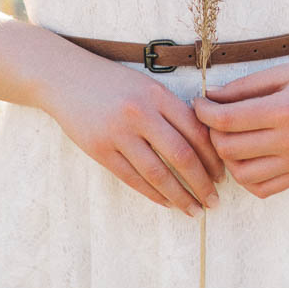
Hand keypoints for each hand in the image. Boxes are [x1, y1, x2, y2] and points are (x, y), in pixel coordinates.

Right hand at [46, 59, 226, 215]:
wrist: (65, 77)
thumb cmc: (112, 82)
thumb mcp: (146, 86)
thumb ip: (171, 109)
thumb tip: (205, 144)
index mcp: (158, 94)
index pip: (196, 131)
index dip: (213, 157)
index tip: (223, 175)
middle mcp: (140, 112)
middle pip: (182, 156)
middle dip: (203, 183)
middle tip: (215, 201)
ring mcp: (118, 132)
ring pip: (158, 173)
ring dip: (180, 196)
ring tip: (194, 210)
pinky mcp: (100, 149)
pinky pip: (133, 179)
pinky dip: (154, 194)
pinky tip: (167, 203)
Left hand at [191, 55, 288, 198]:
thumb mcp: (287, 71)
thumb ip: (246, 86)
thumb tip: (210, 97)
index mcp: (285, 110)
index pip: (227, 120)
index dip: (204, 112)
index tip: (198, 102)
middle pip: (229, 148)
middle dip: (211, 132)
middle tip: (213, 118)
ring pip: (241, 174)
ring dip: (227, 157)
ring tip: (229, 137)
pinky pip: (263, 189)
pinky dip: (246, 177)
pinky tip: (246, 156)